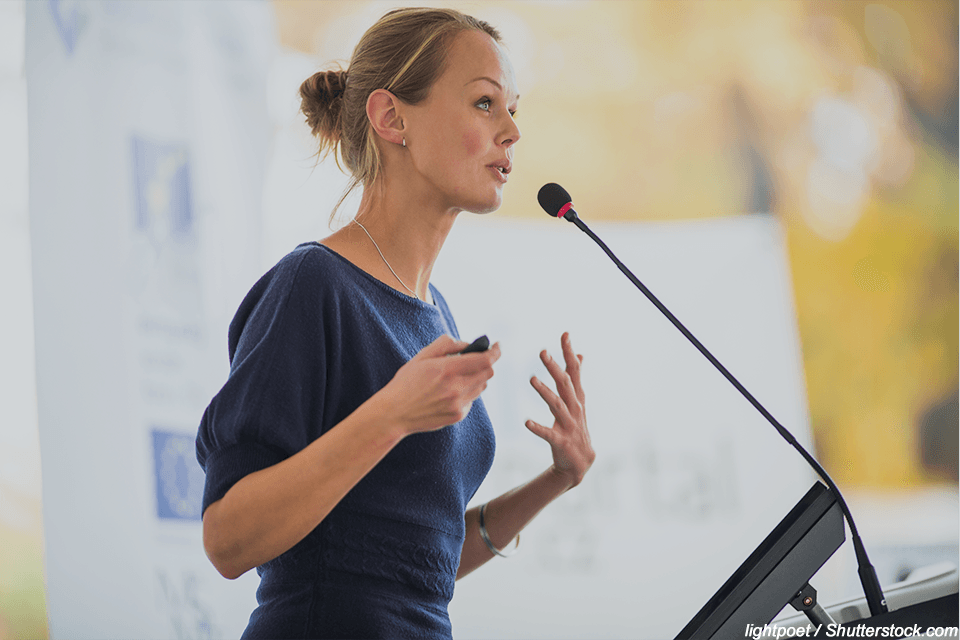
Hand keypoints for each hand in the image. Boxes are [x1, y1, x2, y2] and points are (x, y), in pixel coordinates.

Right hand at [380, 334, 500, 435]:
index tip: (498, 345)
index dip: (496, 351)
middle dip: (486, 363)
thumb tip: (466, 344)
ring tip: (459, 375)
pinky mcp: (458, 415)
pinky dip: (467, 391)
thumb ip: (446, 344)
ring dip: (477, 377)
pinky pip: (472, 399)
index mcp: (447, 369)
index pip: (485, 359)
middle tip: (477, 358)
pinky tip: (450, 391)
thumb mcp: (422, 356)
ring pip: (482, 386)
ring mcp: (459, 404)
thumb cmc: (406, 382)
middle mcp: (457, 388)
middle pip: (488, 373)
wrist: (395, 413)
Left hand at [526, 332, 594, 488]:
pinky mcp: (561, 442)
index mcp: (576, 397)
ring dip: (545, 392)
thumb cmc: (575, 427)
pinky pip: (548, 434)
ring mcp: (569, 425)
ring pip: (557, 405)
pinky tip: (526, 422)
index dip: (569, 353)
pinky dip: (538, 428)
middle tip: (543, 352)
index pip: (574, 371)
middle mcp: (575, 408)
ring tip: (532, 379)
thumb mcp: (577, 401)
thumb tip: (580, 354)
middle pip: (565, 384)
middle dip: (555, 367)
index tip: (565, 333)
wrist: (581, 462)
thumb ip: (576, 378)